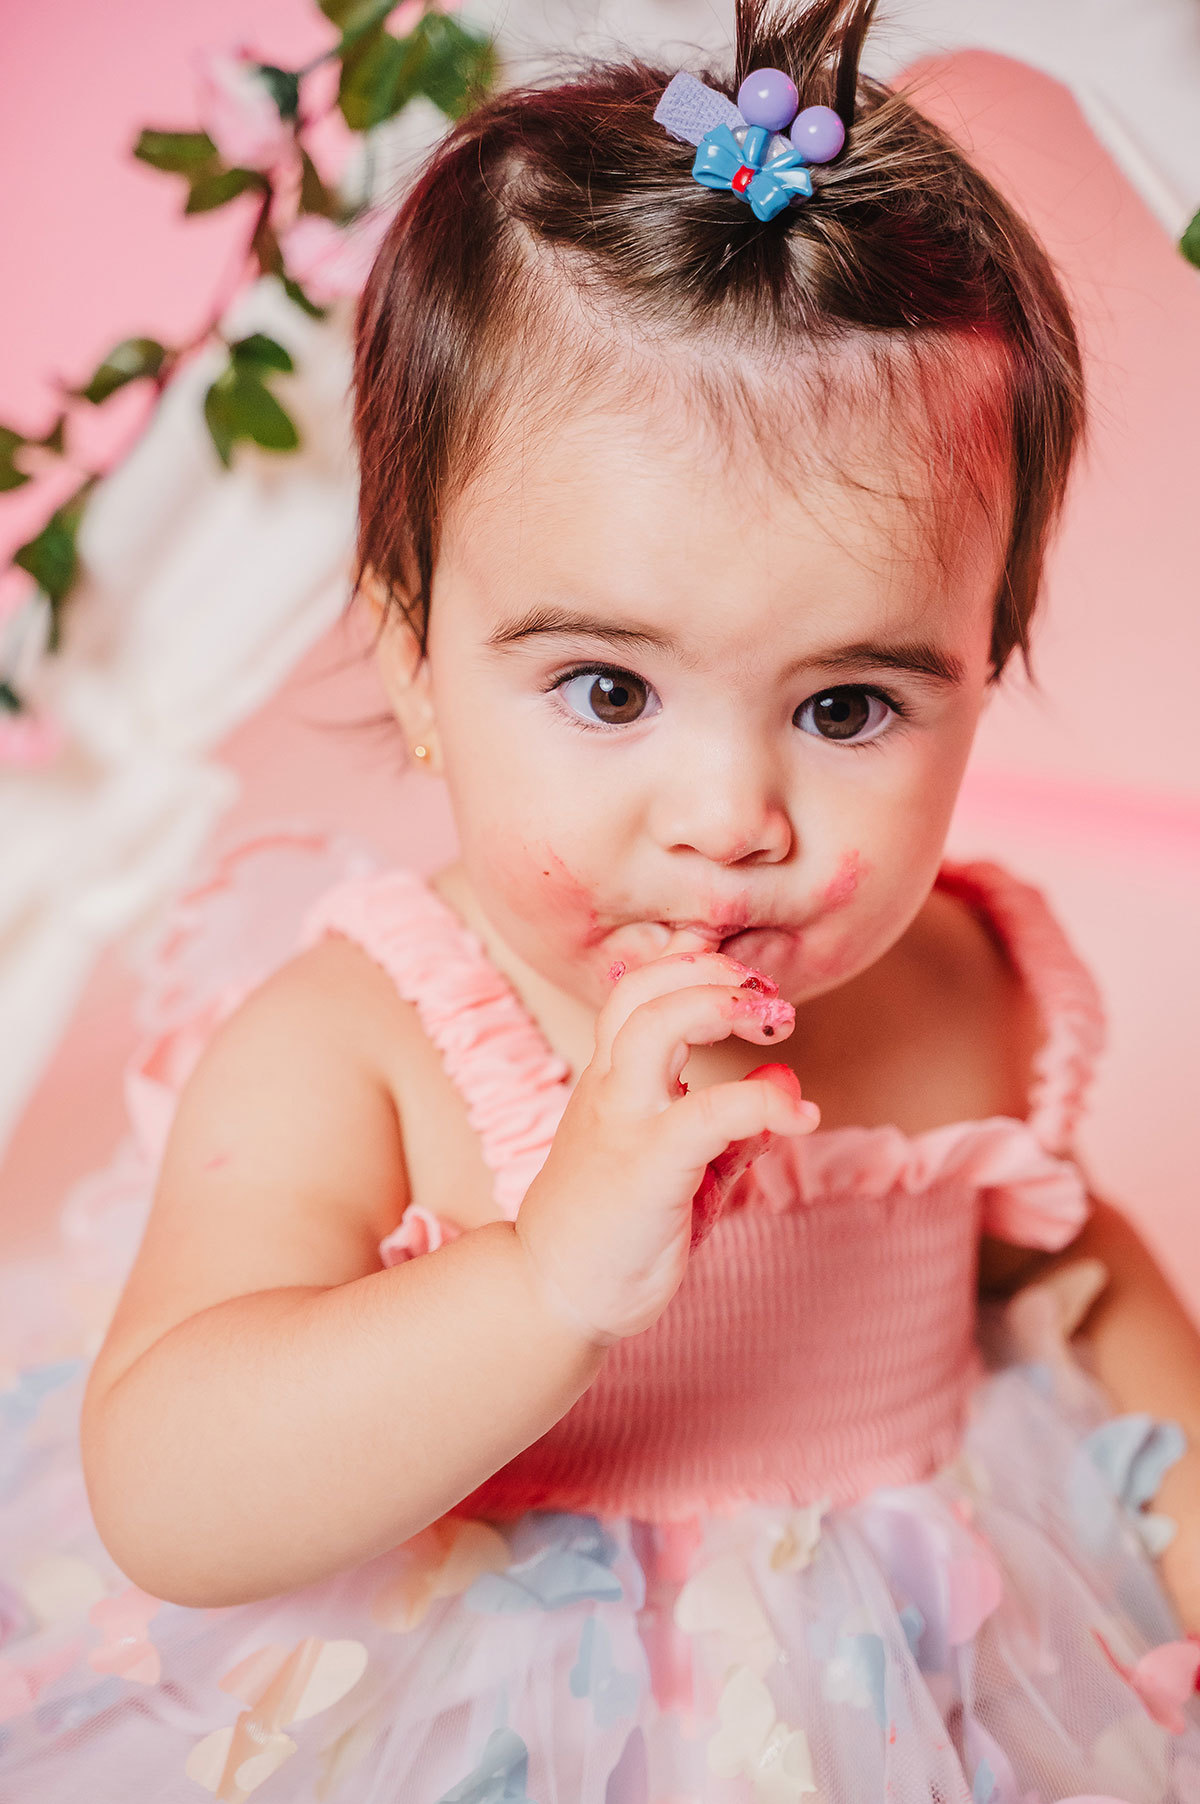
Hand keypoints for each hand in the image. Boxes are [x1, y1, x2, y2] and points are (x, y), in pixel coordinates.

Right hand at [513, 947, 819, 1345]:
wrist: (553, 1295)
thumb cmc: (617, 1229)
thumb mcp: (684, 1165)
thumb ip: (733, 1124)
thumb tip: (785, 1081)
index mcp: (613, 1080)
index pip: (640, 990)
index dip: (696, 966)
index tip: (752, 985)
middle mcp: (612, 1089)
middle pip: (641, 989)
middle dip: (712, 972)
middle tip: (768, 996)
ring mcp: (624, 1123)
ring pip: (655, 1025)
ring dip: (723, 1006)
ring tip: (777, 1025)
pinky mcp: (647, 1168)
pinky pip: (708, 1114)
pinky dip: (764, 1103)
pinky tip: (800, 1119)